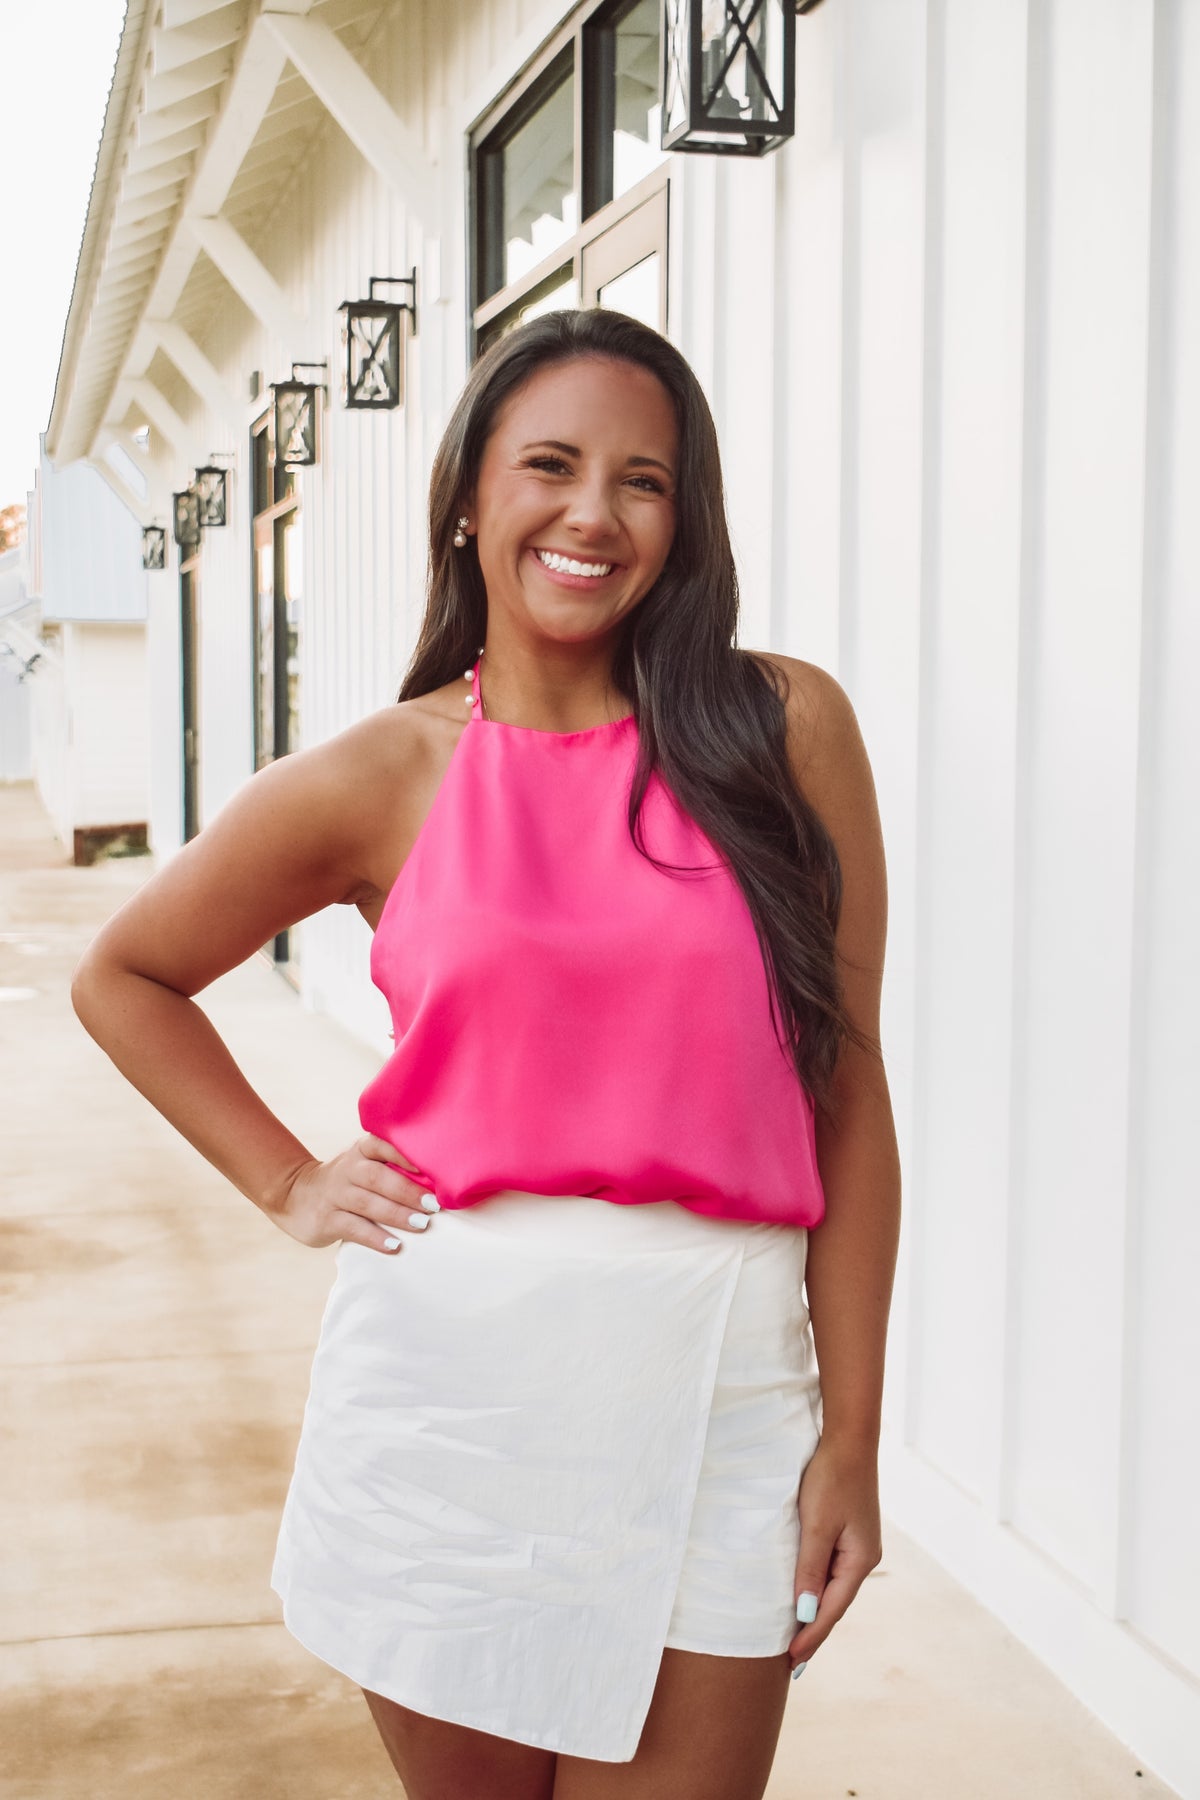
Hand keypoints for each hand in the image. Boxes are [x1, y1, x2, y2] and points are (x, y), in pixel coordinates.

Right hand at [270, 1132, 439, 1254]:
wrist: (295, 1196)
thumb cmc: (347, 1181)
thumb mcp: (363, 1164)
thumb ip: (392, 1167)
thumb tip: (442, 1181)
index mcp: (360, 1151)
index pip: (381, 1144)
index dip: (403, 1154)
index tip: (429, 1166)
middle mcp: (347, 1169)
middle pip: (377, 1177)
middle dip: (407, 1191)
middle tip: (434, 1205)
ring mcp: (335, 1194)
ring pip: (367, 1203)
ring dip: (396, 1214)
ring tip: (422, 1224)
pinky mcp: (326, 1219)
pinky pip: (353, 1228)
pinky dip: (375, 1237)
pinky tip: (394, 1245)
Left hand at [787, 1436, 882, 1672]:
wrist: (848, 1439)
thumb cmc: (831, 1478)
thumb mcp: (816, 1525)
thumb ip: (809, 1569)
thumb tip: (803, 1612)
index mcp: (860, 1560)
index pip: (831, 1609)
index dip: (810, 1635)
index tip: (791, 1661)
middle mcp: (864, 1557)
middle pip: (835, 1603)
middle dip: (813, 1630)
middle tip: (791, 1661)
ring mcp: (858, 1545)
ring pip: (833, 1587)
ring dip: (814, 1610)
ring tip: (795, 1636)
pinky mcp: (849, 1532)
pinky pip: (831, 1569)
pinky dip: (817, 1587)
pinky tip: (806, 1595)